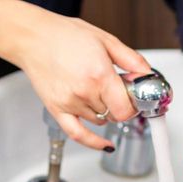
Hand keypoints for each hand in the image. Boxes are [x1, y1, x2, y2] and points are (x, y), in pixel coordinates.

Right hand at [0, 0, 150, 150]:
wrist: (34, 37)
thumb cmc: (65, 36)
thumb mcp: (106, 41)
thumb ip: (132, 60)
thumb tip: (148, 74)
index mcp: (99, 75)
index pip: (128, 107)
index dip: (135, 104)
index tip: (135, 97)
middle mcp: (84, 92)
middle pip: (115, 114)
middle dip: (120, 104)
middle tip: (116, 89)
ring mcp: (70, 103)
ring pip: (100, 121)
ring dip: (105, 111)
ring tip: (97, 91)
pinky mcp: (57, 110)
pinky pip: (78, 135)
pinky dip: (94, 143)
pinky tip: (106, 145)